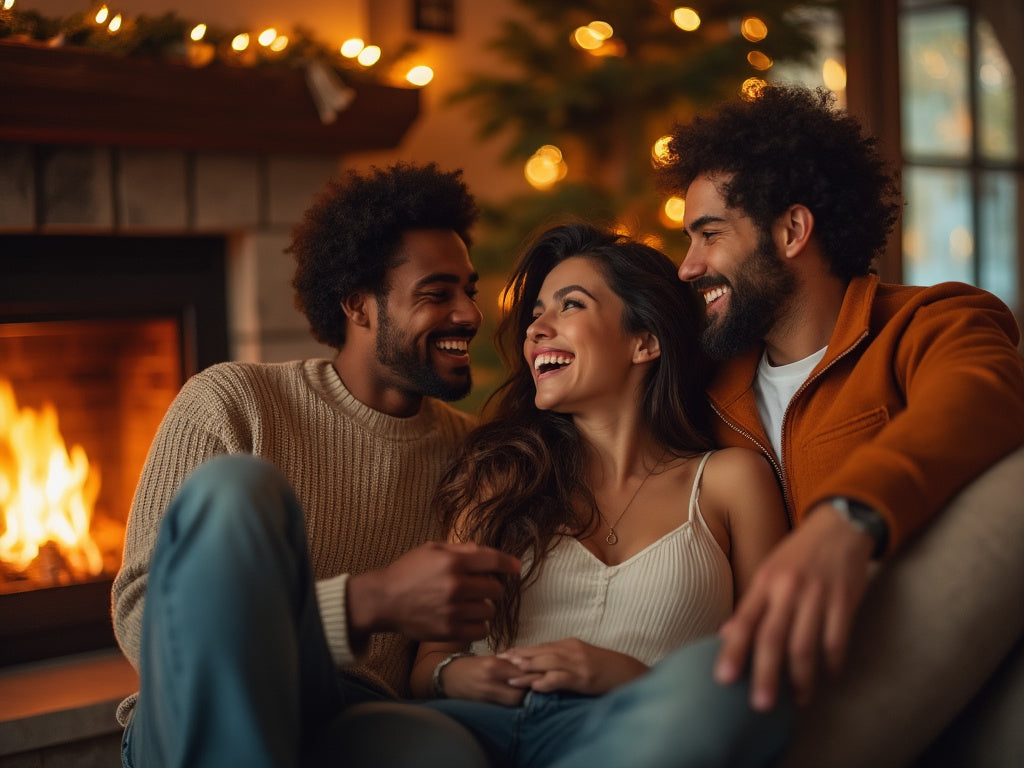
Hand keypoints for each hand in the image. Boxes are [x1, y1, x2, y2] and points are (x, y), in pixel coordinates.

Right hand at [348, 542, 520, 641]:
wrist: (383, 600)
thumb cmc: (408, 571)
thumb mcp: (432, 549)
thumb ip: (461, 549)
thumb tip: (486, 552)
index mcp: (453, 561)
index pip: (493, 560)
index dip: (508, 563)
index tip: (516, 567)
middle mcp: (456, 585)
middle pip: (496, 588)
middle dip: (493, 586)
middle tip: (482, 587)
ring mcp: (453, 610)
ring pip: (490, 610)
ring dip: (485, 606)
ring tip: (472, 604)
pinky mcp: (449, 630)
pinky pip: (481, 630)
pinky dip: (479, 625)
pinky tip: (470, 619)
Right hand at [441, 654, 533, 705]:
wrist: (448, 677)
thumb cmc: (471, 665)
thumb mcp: (490, 659)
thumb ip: (509, 663)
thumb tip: (531, 665)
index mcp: (493, 665)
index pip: (521, 673)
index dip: (534, 675)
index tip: (543, 675)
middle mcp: (490, 682)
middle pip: (519, 694)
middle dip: (530, 691)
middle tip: (538, 687)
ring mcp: (486, 696)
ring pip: (512, 703)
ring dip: (522, 699)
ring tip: (528, 694)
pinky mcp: (483, 706)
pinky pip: (503, 707)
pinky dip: (512, 704)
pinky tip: (517, 701)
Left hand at [499, 638, 648, 695]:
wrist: (626, 671)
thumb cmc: (604, 667)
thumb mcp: (581, 657)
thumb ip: (563, 657)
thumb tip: (543, 662)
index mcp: (568, 644)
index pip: (540, 646)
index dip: (521, 650)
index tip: (504, 653)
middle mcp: (570, 650)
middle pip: (540, 652)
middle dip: (518, 656)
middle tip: (499, 660)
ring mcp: (576, 663)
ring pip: (547, 663)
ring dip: (527, 668)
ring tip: (510, 673)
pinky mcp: (583, 677)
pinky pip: (561, 678)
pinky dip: (547, 681)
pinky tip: (535, 686)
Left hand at [714, 504, 873, 710]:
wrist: (839, 526)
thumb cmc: (798, 554)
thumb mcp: (768, 570)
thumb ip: (751, 604)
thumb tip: (726, 635)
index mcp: (765, 581)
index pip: (744, 621)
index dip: (733, 651)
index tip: (724, 679)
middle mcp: (788, 589)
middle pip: (773, 638)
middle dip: (766, 675)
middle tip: (760, 704)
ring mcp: (818, 595)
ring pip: (806, 646)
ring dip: (801, 678)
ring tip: (798, 700)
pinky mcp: (845, 600)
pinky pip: (837, 640)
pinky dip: (831, 663)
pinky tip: (827, 677)